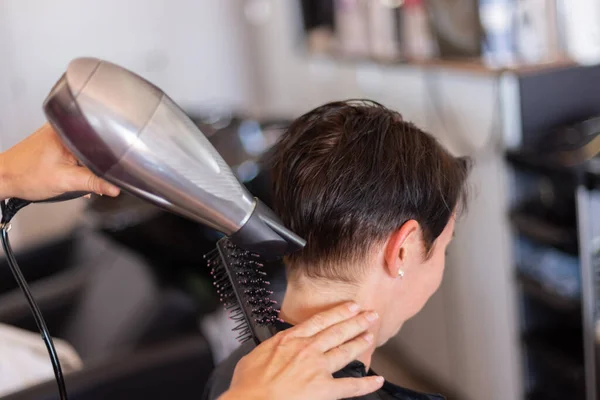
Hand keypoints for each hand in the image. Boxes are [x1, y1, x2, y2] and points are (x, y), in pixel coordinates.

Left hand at [0, 123, 119, 200]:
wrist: (3, 178)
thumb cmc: (24, 176)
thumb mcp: (66, 182)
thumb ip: (94, 183)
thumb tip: (114, 186)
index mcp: (66, 132)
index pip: (98, 145)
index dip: (104, 164)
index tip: (102, 177)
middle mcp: (61, 129)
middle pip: (92, 149)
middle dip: (92, 167)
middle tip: (80, 178)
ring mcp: (56, 135)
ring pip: (83, 152)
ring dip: (83, 167)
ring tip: (68, 175)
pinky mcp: (53, 142)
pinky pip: (74, 153)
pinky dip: (74, 165)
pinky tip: (66, 173)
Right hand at [220, 303, 382, 399]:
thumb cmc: (248, 385)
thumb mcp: (254, 356)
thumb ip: (270, 348)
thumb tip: (271, 348)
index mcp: (290, 339)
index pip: (319, 321)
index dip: (338, 312)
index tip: (350, 306)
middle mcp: (307, 349)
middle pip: (337, 331)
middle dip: (356, 321)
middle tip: (370, 314)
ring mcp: (318, 368)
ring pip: (345, 351)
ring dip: (360, 343)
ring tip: (370, 336)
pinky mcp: (324, 389)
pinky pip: (350, 386)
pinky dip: (366, 384)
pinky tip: (376, 380)